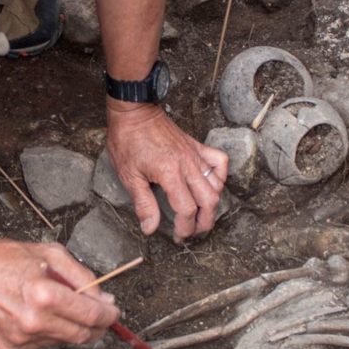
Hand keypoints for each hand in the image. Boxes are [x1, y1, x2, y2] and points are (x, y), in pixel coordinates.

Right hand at [0, 238, 119, 348]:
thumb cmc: (5, 259)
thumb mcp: (50, 254)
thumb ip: (82, 277)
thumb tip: (104, 299)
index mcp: (43, 295)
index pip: (92, 316)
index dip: (110, 315)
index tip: (113, 311)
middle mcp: (32, 322)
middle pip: (82, 335)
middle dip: (97, 325)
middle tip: (99, 314)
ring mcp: (20, 339)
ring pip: (63, 341)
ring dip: (69, 326)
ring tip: (54, 305)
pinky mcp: (9, 348)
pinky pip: (41, 344)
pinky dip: (47, 331)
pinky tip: (34, 314)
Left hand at [106, 101, 228, 241]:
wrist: (134, 112)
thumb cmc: (128, 141)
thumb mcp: (129, 176)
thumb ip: (143, 204)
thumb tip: (150, 228)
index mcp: (170, 174)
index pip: (187, 209)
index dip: (185, 228)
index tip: (178, 236)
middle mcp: (188, 165)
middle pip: (209, 201)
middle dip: (204, 222)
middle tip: (193, 232)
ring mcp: (195, 154)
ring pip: (217, 185)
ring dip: (212, 204)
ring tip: (201, 215)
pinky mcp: (197, 146)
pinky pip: (220, 161)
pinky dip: (220, 176)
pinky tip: (211, 184)